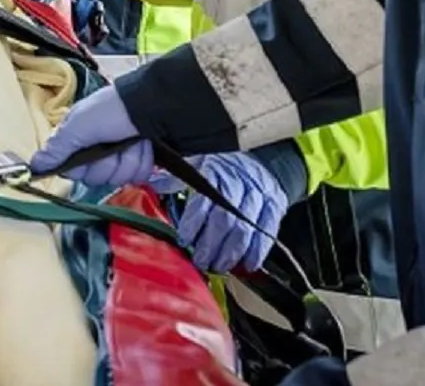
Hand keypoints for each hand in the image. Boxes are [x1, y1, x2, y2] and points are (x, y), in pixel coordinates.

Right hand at [28, 85, 151, 187]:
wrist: (149, 104)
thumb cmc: (109, 109)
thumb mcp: (77, 126)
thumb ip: (56, 149)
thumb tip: (33, 166)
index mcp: (78, 142)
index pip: (73, 172)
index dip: (83, 168)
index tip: (89, 153)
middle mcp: (97, 152)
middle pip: (96, 179)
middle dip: (107, 163)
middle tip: (113, 144)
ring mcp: (119, 157)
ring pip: (118, 179)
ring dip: (126, 160)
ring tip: (130, 141)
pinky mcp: (140, 160)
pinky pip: (138, 176)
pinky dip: (142, 161)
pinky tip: (143, 146)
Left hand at [150, 153, 288, 272]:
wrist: (263, 158)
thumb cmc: (224, 165)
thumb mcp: (197, 162)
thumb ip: (175, 177)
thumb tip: (148, 184)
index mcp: (215, 171)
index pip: (203, 201)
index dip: (194, 224)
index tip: (184, 240)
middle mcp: (239, 182)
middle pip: (225, 219)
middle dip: (211, 245)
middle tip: (201, 262)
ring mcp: (259, 195)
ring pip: (246, 228)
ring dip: (231, 252)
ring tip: (220, 266)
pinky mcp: (275, 206)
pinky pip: (268, 231)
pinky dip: (258, 250)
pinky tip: (247, 264)